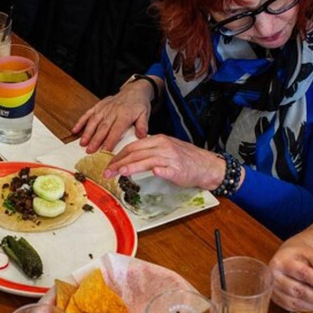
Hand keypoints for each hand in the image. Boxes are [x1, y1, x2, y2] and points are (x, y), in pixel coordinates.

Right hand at [72, 80, 153, 152]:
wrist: (134, 90)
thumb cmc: (139, 105)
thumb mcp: (145, 114)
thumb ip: (142, 125)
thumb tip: (142, 136)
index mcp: (124, 115)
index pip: (116, 130)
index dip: (110, 141)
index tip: (105, 150)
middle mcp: (112, 111)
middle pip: (103, 127)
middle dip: (96, 140)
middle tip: (90, 151)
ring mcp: (104, 108)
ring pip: (94, 121)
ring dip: (87, 132)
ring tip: (82, 143)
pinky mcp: (98, 106)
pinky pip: (88, 113)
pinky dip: (81, 122)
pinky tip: (74, 130)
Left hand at [103, 135, 226, 189]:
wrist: (206, 165)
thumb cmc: (184, 159)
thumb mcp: (165, 149)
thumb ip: (148, 151)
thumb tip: (129, 158)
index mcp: (158, 140)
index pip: (133, 146)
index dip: (118, 155)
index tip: (108, 164)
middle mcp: (163, 147)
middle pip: (136, 153)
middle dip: (119, 162)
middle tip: (107, 172)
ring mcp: (171, 158)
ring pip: (148, 160)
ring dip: (133, 166)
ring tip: (120, 172)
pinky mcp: (178, 170)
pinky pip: (168, 169)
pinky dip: (161, 170)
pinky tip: (154, 172)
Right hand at [269, 239, 312, 311]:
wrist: (284, 258)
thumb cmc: (298, 256)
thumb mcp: (308, 253)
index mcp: (281, 262)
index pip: (301, 272)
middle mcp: (274, 277)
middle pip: (297, 290)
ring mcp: (274, 290)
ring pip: (295, 302)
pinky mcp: (276, 299)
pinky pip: (292, 307)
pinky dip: (307, 309)